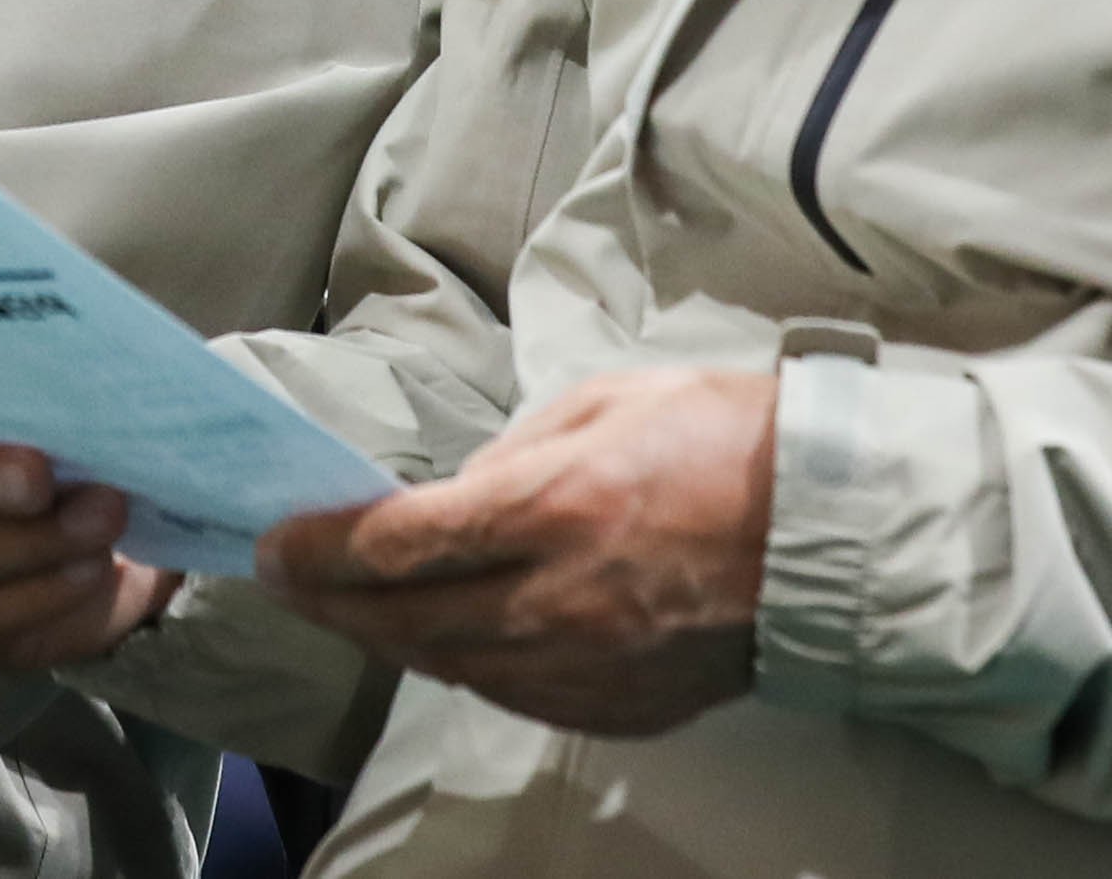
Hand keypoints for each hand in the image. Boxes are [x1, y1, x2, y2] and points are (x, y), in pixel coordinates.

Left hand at [253, 366, 777, 740]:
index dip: (319, 551)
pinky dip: (467, 666)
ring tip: (353, 608)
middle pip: (405, 620)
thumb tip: (450, 497)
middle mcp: (559, 601)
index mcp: (553, 508)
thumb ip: (512, 453)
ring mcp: (591, 668)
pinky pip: (514, 696)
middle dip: (331, 602)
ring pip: (452, 667)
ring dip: (392, 638)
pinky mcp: (622, 709)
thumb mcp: (605, 402)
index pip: (397, 545)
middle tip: (286, 581)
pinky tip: (445, 638)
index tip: (273, 545)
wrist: (838, 533)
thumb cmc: (726, 440)